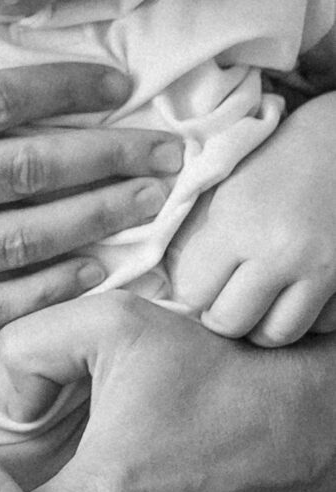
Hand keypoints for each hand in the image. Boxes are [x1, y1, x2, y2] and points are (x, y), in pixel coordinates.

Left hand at [167, 92, 335, 343]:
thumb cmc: (278, 156)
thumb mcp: (228, 183)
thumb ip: (201, 230)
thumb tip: (170, 277)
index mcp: (238, 222)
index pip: (192, 290)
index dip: (190, 289)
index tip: (197, 280)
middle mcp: (279, 252)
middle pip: (230, 323)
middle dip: (220, 315)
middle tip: (223, 300)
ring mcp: (320, 270)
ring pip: (277, 335)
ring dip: (262, 325)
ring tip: (258, 304)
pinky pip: (322, 325)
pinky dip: (307, 318)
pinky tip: (298, 295)